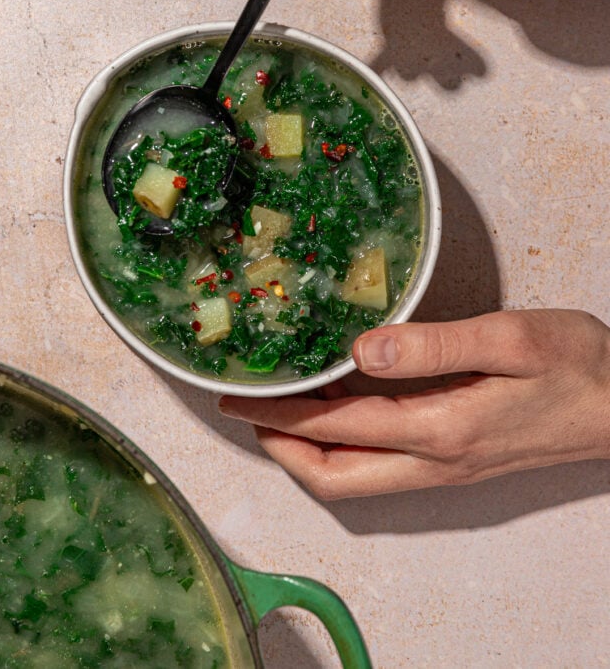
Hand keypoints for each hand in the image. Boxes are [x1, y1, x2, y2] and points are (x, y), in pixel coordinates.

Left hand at [219, 310, 609, 498]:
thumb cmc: (577, 367)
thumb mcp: (511, 339)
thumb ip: (434, 345)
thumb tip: (360, 349)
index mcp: (444, 429)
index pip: (341, 429)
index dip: (284, 416)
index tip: (242, 399)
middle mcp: (437, 460)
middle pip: (337, 478)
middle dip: (282, 449)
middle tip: (247, 413)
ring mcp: (447, 467)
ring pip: (358, 479)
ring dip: (310, 452)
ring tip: (278, 413)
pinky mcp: (457, 459)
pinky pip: (383, 465)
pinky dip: (346, 445)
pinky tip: (340, 409)